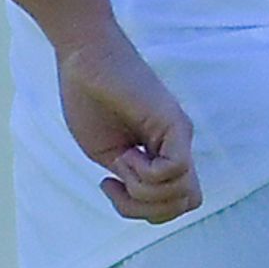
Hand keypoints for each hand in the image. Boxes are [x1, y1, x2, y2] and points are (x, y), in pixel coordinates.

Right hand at [55, 24, 198, 223]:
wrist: (84, 57)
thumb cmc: (89, 98)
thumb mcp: (108, 154)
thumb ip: (132, 179)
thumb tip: (149, 196)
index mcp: (162, 155)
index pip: (176, 203)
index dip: (144, 210)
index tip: (111, 184)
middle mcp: (178, 147)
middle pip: (184, 204)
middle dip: (146, 208)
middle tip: (116, 180)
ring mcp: (180, 136)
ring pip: (181, 194)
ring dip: (142, 188)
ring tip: (122, 158)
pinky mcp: (175, 124)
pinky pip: (173, 170)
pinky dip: (144, 171)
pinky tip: (126, 152)